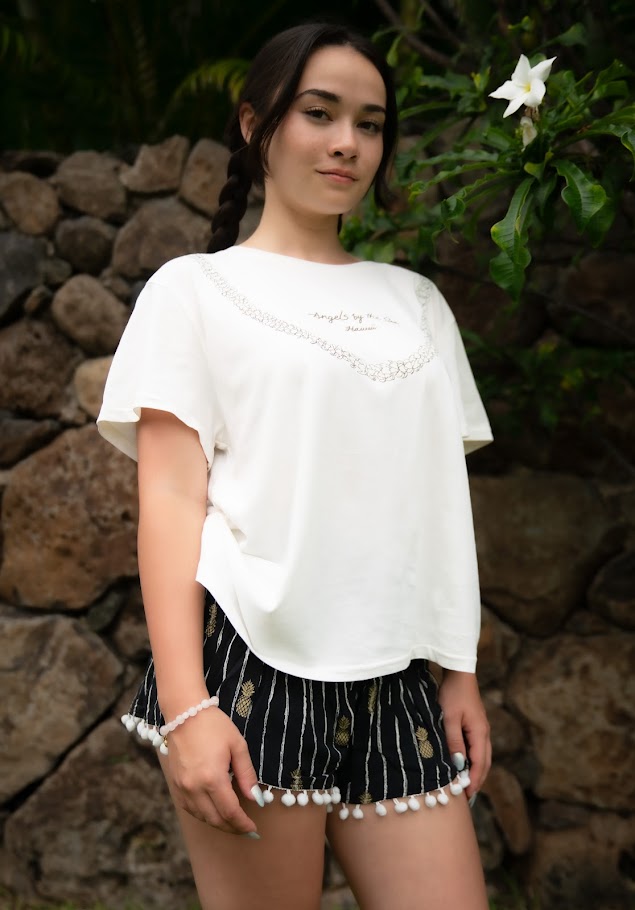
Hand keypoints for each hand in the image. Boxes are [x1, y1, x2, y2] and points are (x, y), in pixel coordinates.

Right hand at [165, 706, 263, 836]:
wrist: (185, 713)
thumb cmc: (214, 726)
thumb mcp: (237, 745)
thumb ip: (247, 774)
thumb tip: (255, 798)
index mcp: (213, 778)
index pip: (230, 812)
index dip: (243, 824)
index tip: (254, 830)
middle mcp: (195, 788)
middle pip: (215, 819)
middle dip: (232, 828)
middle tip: (246, 830)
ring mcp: (182, 788)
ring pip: (202, 817)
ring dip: (218, 823)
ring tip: (233, 822)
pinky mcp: (175, 785)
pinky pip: (190, 809)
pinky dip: (203, 815)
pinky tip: (214, 812)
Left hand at [438, 670, 490, 798]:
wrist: (459, 673)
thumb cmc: (453, 694)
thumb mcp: (449, 718)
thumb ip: (454, 742)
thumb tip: (458, 765)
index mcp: (480, 733)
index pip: (479, 763)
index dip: (473, 780)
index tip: (465, 794)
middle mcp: (484, 733)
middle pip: (484, 763)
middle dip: (477, 780)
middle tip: (466, 796)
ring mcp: (482, 729)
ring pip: (482, 756)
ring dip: (476, 771)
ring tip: (466, 785)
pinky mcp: (476, 725)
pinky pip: (478, 748)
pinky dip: (474, 760)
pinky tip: (464, 764)